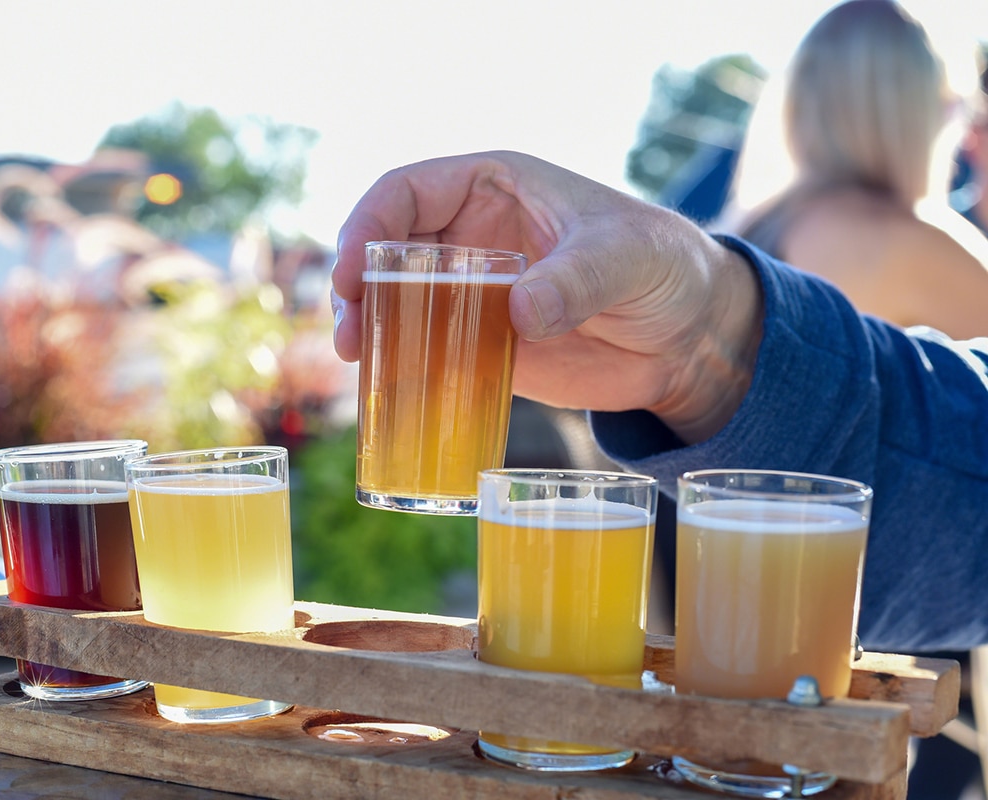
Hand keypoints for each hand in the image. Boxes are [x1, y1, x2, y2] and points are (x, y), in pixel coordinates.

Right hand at [331, 151, 763, 443]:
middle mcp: (470, 235)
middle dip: (357, 288)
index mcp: (493, 187)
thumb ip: (576, 278)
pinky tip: (393, 395)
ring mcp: (473, 293)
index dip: (367, 224)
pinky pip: (430, 352)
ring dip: (372, 331)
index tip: (352, 270)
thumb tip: (521, 309)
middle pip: (386, 251)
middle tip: (351, 335)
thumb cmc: (664, 266)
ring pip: (398, 304)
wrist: (690, 335)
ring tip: (361, 364)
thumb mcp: (627, 259)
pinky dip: (406, 371)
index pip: (407, 192)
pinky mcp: (484, 343)